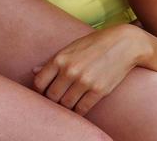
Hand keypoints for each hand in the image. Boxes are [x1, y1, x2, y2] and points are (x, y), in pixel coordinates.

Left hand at [33, 25, 147, 115]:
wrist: (123, 44)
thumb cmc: (94, 45)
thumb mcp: (70, 48)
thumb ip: (52, 61)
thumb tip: (33, 71)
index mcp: (60, 58)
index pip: (39, 82)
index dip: (38, 91)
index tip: (42, 93)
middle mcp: (70, 70)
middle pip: (52, 96)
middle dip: (51, 101)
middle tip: (54, 102)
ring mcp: (85, 81)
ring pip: (66, 104)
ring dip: (65, 107)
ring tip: (66, 105)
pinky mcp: (99, 90)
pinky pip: (82, 108)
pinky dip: (78, 111)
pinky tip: (77, 109)